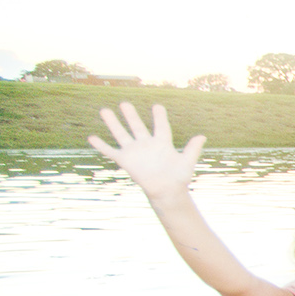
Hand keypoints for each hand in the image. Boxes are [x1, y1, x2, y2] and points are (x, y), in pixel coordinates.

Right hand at [88, 103, 204, 198]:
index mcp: (162, 143)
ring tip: (104, 110)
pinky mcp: (126, 161)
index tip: (157, 106)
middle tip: (124, 103)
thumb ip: (192, 149)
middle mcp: (147, 145)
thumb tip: (202, 136)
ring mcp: (135, 152)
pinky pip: (111, 151)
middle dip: (130, 115)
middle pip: (137, 126)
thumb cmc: (179, 178)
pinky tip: (92, 137)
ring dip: (113, 123)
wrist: (167, 192)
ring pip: (122, 134)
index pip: (161, 127)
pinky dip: (101, 145)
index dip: (159, 117)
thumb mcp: (187, 162)